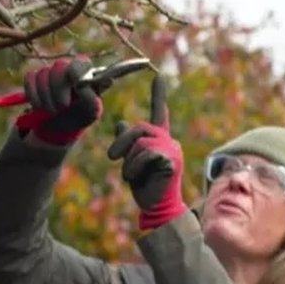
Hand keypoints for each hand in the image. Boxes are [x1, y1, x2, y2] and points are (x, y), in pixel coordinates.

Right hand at [14, 57, 101, 144]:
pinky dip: (33, 95)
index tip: (76, 85)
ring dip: (46, 97)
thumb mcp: (91, 112)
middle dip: (59, 90)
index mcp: (85, 72)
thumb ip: (91, 98)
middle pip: (59, 67)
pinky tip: (39, 107)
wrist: (61, 128)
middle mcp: (67, 68)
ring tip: (52, 111)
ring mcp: (50, 72)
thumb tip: (82, 86)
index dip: (76, 71)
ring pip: (43, 74)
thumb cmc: (80, 116)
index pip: (80, 63)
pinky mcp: (34, 78)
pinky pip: (30, 79)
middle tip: (63, 107)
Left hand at [107, 75, 188, 229]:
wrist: (156, 208)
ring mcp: (172, 150)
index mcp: (159, 140)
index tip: (159, 75)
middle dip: (122, 142)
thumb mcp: (130, 162)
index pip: (158, 113)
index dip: (159, 95)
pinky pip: (145, 155)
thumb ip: (127, 143)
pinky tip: (138, 179)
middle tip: (112, 157)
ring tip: (130, 176)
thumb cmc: (144, 186)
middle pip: (140, 128)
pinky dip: (135, 168)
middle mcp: (168, 141)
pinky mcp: (171, 161)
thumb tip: (120, 122)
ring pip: (140, 143)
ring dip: (128, 161)